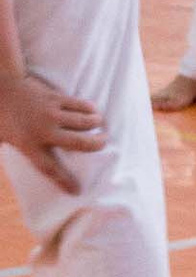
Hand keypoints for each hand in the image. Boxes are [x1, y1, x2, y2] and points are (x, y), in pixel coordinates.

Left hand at [0, 72, 103, 191]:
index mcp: (28, 145)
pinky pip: (78, 104)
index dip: (64, 181)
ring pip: (83, 121)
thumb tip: (6, 167)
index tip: (76, 190)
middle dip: (95, 144)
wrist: (0, 86)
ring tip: (100, 125)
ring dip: (95, 124)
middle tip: (103, 143)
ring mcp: (51, 113)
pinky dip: (89, 108)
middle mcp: (44, 131)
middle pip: (78, 143)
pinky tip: (94, 110)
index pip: (49, 168)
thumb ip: (10, 149)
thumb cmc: (0, 115)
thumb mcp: (1, 138)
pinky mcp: (55, 98)